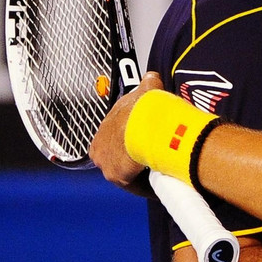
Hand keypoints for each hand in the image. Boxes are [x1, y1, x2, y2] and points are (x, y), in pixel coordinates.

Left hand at [89, 71, 162, 195]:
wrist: (145, 123)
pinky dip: (148, 184)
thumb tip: (151, 76)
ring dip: (141, 171)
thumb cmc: (143, 108)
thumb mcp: (146, 90)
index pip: (114, 141)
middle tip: (153, 156)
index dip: (129, 141)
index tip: (144, 142)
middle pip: (119, 159)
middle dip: (134, 159)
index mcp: (102, 132)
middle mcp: (100, 151)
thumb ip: (147, 83)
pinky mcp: (119, 178)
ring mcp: (108, 166)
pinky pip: (136, 185)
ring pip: (127, 173)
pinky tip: (161, 177)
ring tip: (160, 167)